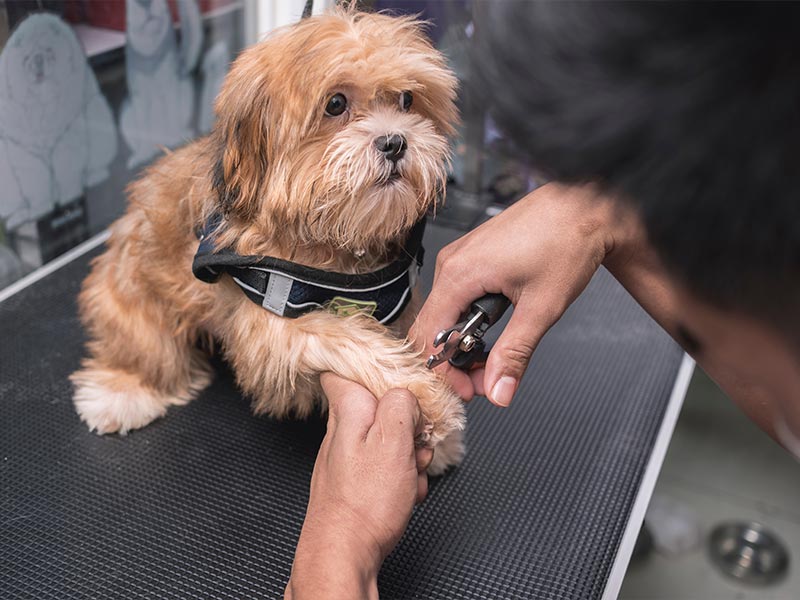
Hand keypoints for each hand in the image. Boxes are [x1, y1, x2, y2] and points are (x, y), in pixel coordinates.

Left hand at [286, 374, 432, 599]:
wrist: (344, 552)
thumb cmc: (364, 503)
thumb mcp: (394, 439)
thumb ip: (401, 403)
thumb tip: (407, 392)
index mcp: (348, 409)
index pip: (347, 367)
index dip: (376, 368)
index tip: (399, 379)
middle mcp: (342, 429)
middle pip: (382, 407)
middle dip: (408, 423)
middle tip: (415, 442)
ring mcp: (348, 454)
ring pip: (389, 438)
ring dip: (408, 454)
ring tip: (410, 474)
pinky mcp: (355, 478)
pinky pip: (385, 465)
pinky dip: (400, 476)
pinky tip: (404, 491)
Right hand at [412, 183, 623, 406]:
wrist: (584, 205)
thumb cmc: (565, 241)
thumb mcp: (542, 308)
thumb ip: (514, 353)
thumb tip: (499, 391)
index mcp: (459, 274)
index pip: (428, 337)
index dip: (445, 372)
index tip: (471, 390)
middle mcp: (451, 263)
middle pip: (432, 328)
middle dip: (455, 361)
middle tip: (487, 380)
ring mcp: (459, 258)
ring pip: (443, 314)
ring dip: (463, 342)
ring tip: (494, 356)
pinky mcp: (471, 256)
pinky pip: (455, 297)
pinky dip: (468, 321)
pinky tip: (493, 329)